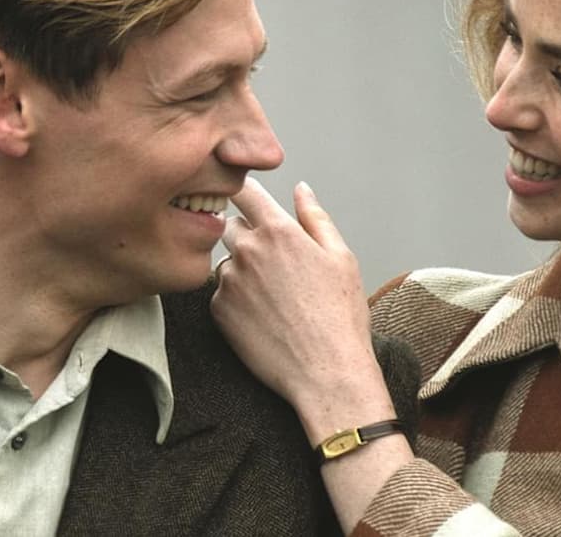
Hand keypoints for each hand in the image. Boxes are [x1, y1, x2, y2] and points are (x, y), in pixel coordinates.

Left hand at [212, 178, 386, 418]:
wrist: (326, 372)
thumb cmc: (340, 316)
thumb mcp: (340, 258)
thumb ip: (315, 218)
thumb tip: (301, 190)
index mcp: (279, 231)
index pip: (244, 191)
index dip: (243, 189)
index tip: (246, 195)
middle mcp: (247, 251)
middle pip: (230, 225)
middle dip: (246, 234)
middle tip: (274, 263)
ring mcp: (229, 281)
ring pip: (226, 262)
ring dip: (241, 270)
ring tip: (273, 297)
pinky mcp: (219, 311)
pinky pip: (221, 293)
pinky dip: (236, 299)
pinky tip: (263, 316)